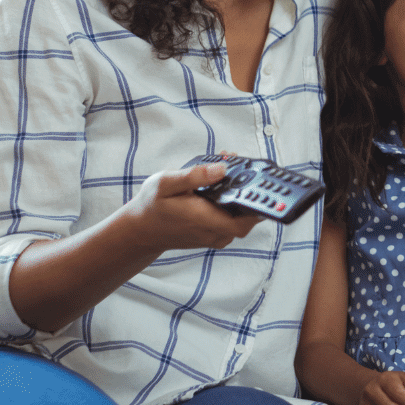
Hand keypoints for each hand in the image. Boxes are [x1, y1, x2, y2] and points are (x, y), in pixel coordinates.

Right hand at [118, 164, 259, 251]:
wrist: (140, 230)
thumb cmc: (151, 206)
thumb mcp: (166, 183)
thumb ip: (194, 176)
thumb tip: (222, 168)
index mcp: (205, 220)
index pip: (246, 220)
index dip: (260, 205)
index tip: (265, 186)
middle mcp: (214, 232)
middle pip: (248, 217)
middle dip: (251, 193)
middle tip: (246, 170)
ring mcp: (215, 236)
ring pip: (240, 218)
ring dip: (241, 197)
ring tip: (232, 173)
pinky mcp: (213, 235)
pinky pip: (231, 220)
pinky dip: (232, 205)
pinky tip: (224, 186)